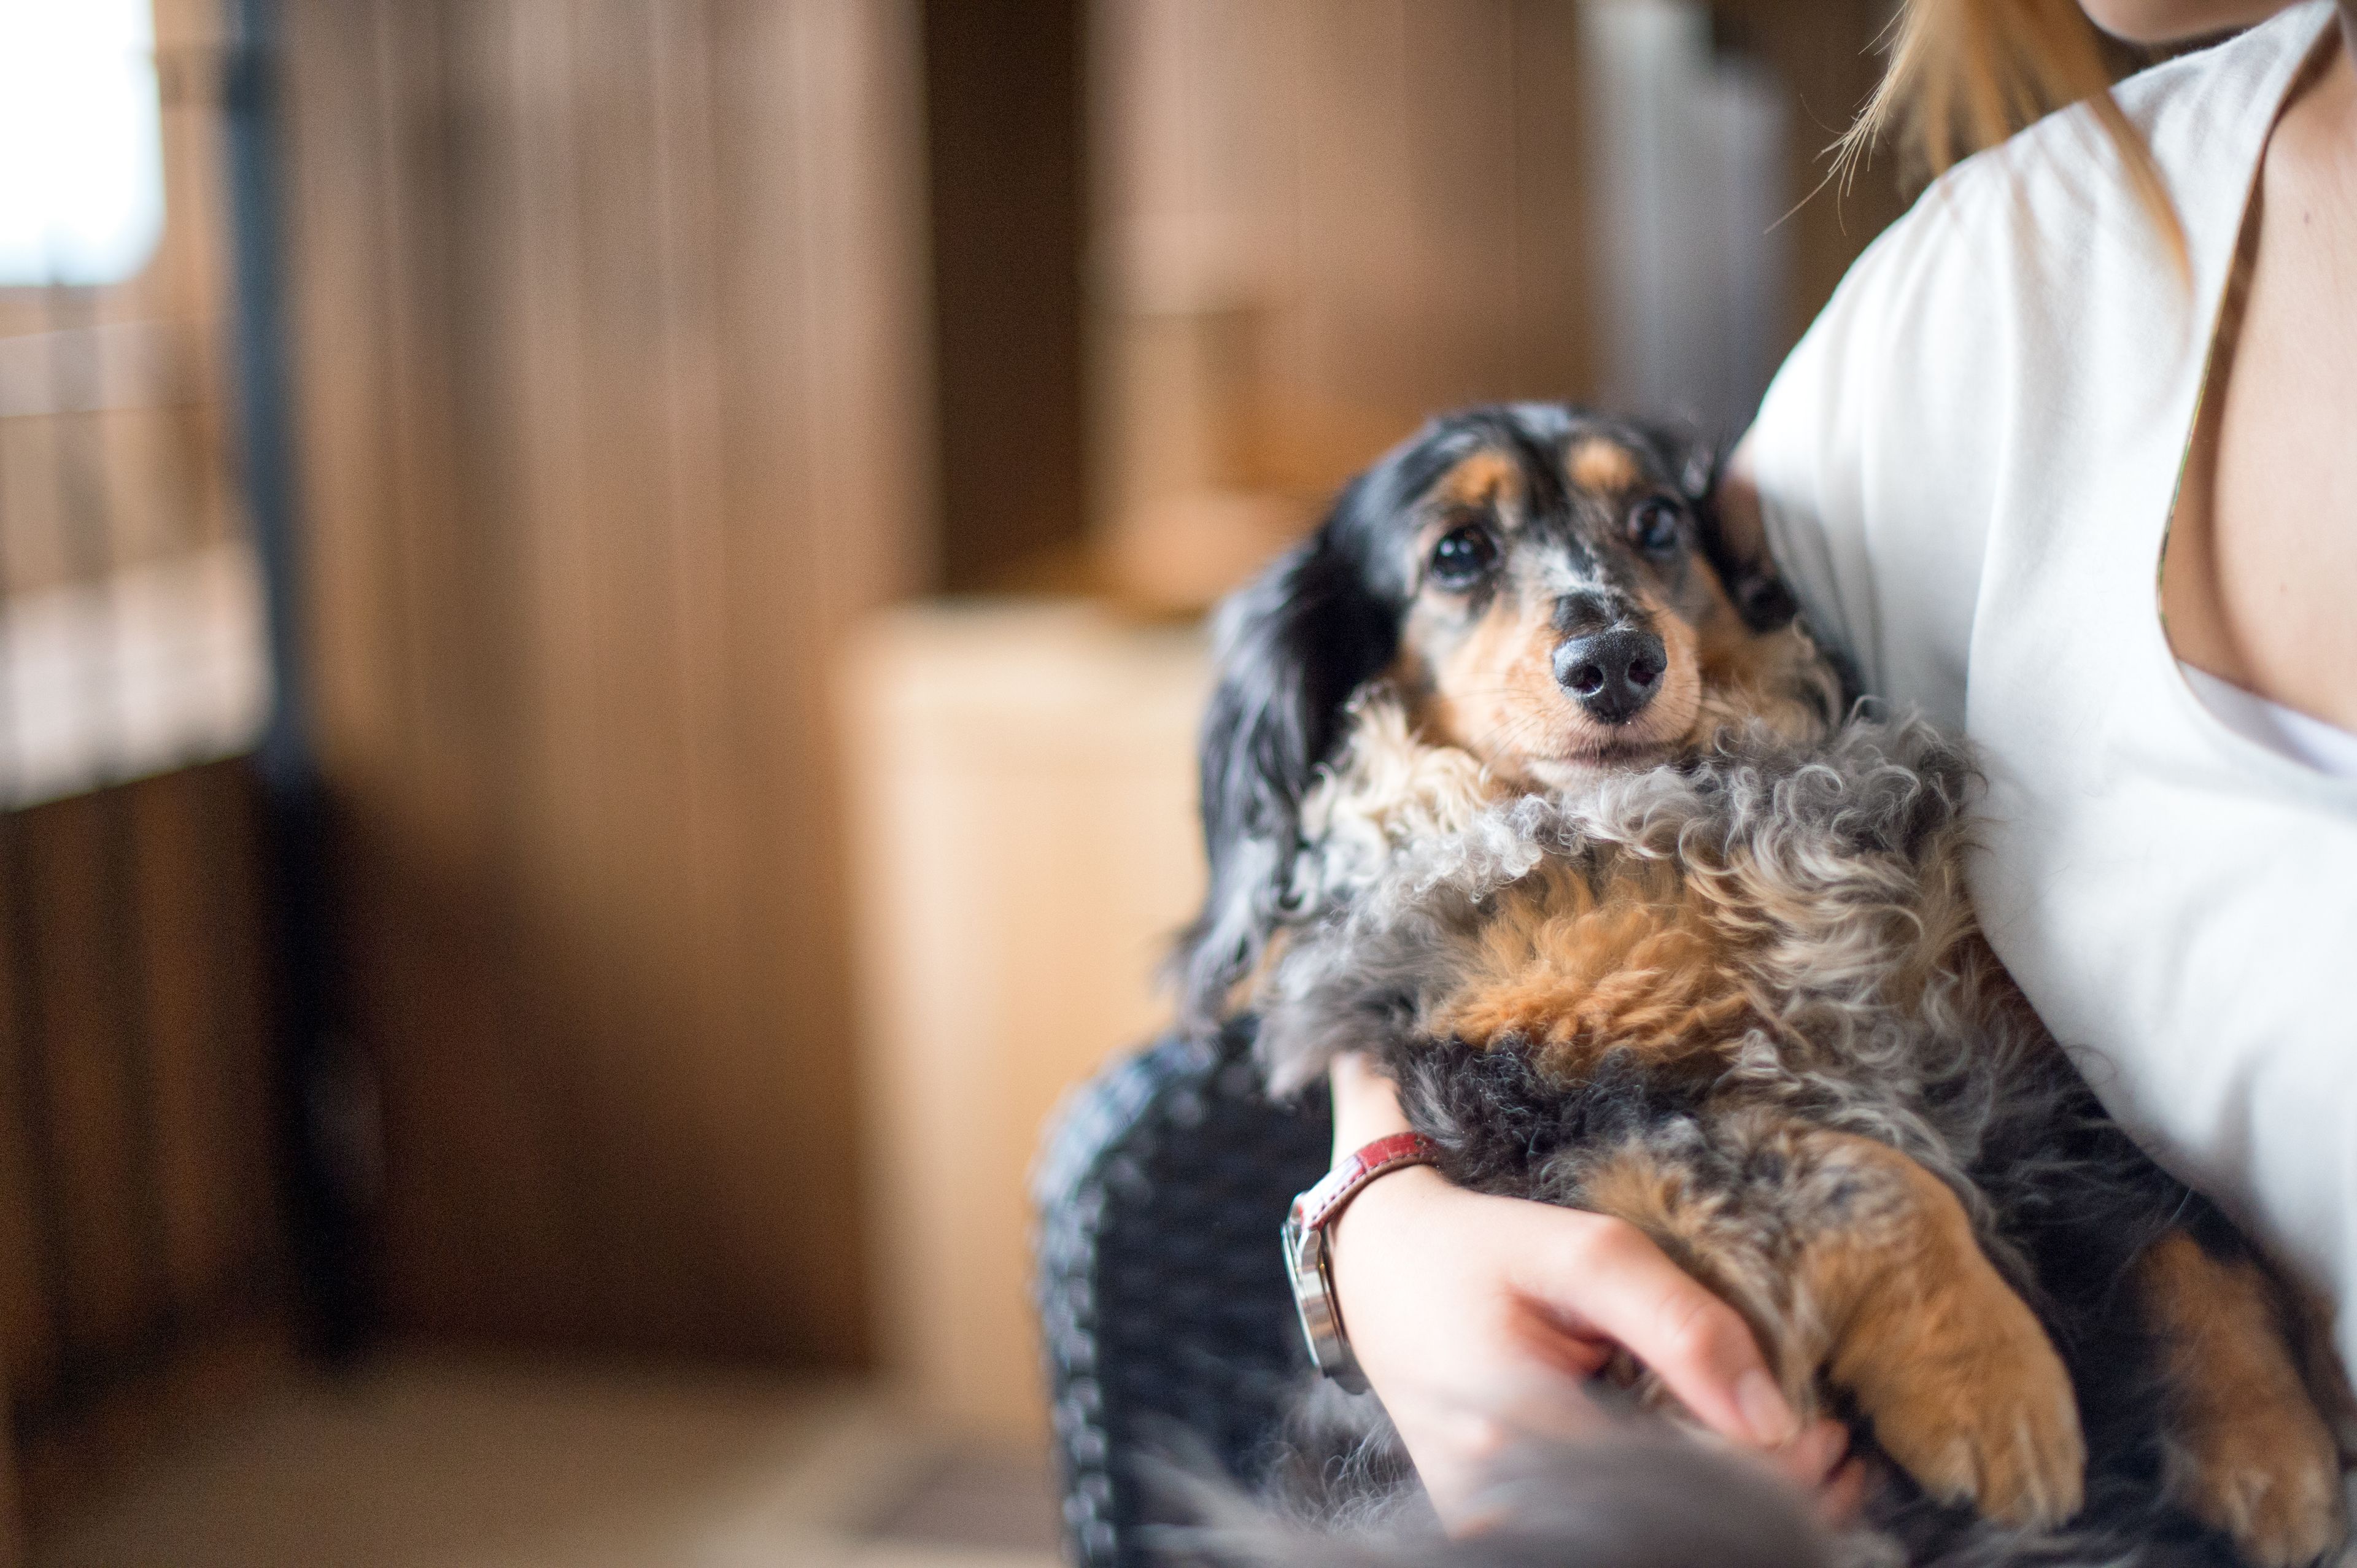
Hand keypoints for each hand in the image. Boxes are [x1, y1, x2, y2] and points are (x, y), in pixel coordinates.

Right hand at [1323, 1055, 1863, 1527]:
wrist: (1377, 1268)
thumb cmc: (1476, 1248)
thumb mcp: (1583, 1251)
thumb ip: (1680, 1323)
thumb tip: (1774, 1417)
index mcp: (1524, 1433)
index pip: (1687, 1484)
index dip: (1774, 1471)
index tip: (1826, 1429)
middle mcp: (1505, 1500)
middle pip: (1676, 1523)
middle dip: (1771, 1497)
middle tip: (1832, 1444)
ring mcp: (1498, 1522)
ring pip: (1650, 1532)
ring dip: (1735, 1506)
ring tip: (1801, 1457)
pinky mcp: (1503, 1524)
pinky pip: (1614, 1525)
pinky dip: (1683, 1503)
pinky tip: (1733, 1469)